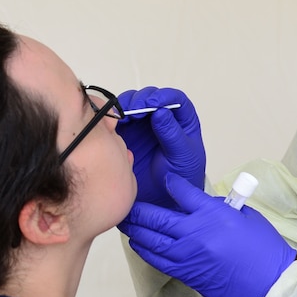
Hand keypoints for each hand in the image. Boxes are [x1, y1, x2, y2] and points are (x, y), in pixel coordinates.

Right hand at [115, 86, 205, 207]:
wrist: (164, 200)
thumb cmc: (181, 178)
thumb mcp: (182, 156)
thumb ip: (172, 134)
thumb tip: (161, 112)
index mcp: (183, 121)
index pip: (175, 100)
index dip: (164, 97)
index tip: (154, 104)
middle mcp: (162, 119)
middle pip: (151, 98)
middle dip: (142, 100)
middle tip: (135, 111)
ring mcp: (143, 125)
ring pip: (132, 104)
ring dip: (126, 107)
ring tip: (124, 119)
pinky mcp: (126, 133)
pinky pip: (118, 119)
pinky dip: (114, 118)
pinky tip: (114, 125)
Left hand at [119, 173, 295, 296]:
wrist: (270, 283)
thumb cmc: (265, 249)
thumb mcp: (246, 217)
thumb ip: (221, 209)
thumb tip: (203, 206)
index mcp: (212, 213)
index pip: (181, 191)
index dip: (170, 182)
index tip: (165, 179)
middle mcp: (194, 233)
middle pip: (155, 217)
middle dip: (138, 209)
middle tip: (126, 203)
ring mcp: (187, 255)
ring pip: (149, 240)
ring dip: (135, 230)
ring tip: (126, 223)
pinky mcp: (186, 274)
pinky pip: (157, 260)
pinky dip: (145, 250)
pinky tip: (139, 244)